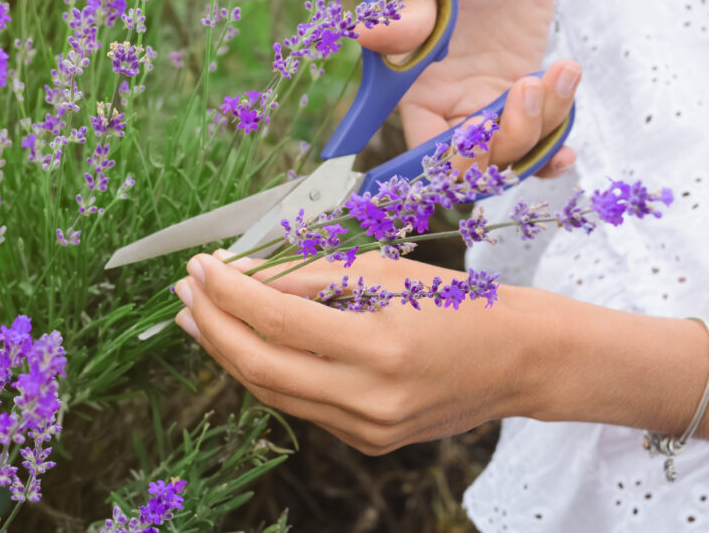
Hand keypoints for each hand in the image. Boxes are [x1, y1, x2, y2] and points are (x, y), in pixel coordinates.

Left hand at [172, 250, 543, 454]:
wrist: (523, 360)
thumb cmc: (461, 303)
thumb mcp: (387, 272)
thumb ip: (308, 275)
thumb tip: (239, 271)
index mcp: (382, 347)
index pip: (279, 320)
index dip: (230, 292)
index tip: (201, 265)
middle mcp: (371, 400)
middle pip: (262, 367)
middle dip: (213, 325)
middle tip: (185, 290)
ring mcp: (368, 430)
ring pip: (273, 393)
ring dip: (228, 351)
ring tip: (198, 315)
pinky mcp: (367, 442)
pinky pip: (300, 405)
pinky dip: (267, 371)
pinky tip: (245, 342)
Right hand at [361, 0, 578, 177]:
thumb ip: (409, 12)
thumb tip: (370, 33)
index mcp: (415, 91)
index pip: (424, 152)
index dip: (451, 159)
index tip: (480, 129)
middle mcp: (448, 108)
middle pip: (474, 164)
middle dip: (507, 140)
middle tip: (527, 86)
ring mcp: (488, 108)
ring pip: (513, 153)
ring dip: (543, 125)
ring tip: (560, 70)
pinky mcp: (523, 102)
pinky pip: (536, 145)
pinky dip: (552, 150)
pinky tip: (567, 147)